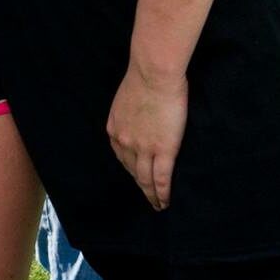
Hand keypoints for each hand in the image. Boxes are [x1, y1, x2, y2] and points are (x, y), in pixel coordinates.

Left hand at [106, 62, 186, 210]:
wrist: (153, 74)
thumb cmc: (143, 79)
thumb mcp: (124, 100)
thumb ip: (127, 114)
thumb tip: (135, 119)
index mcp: (114, 129)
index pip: (121, 156)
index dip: (130, 168)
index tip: (136, 176)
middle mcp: (124, 142)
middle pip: (132, 170)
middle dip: (139, 185)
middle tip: (148, 198)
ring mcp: (143, 148)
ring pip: (145, 179)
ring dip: (151, 195)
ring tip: (158, 205)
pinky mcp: (162, 150)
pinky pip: (161, 178)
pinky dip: (162, 193)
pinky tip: (165, 202)